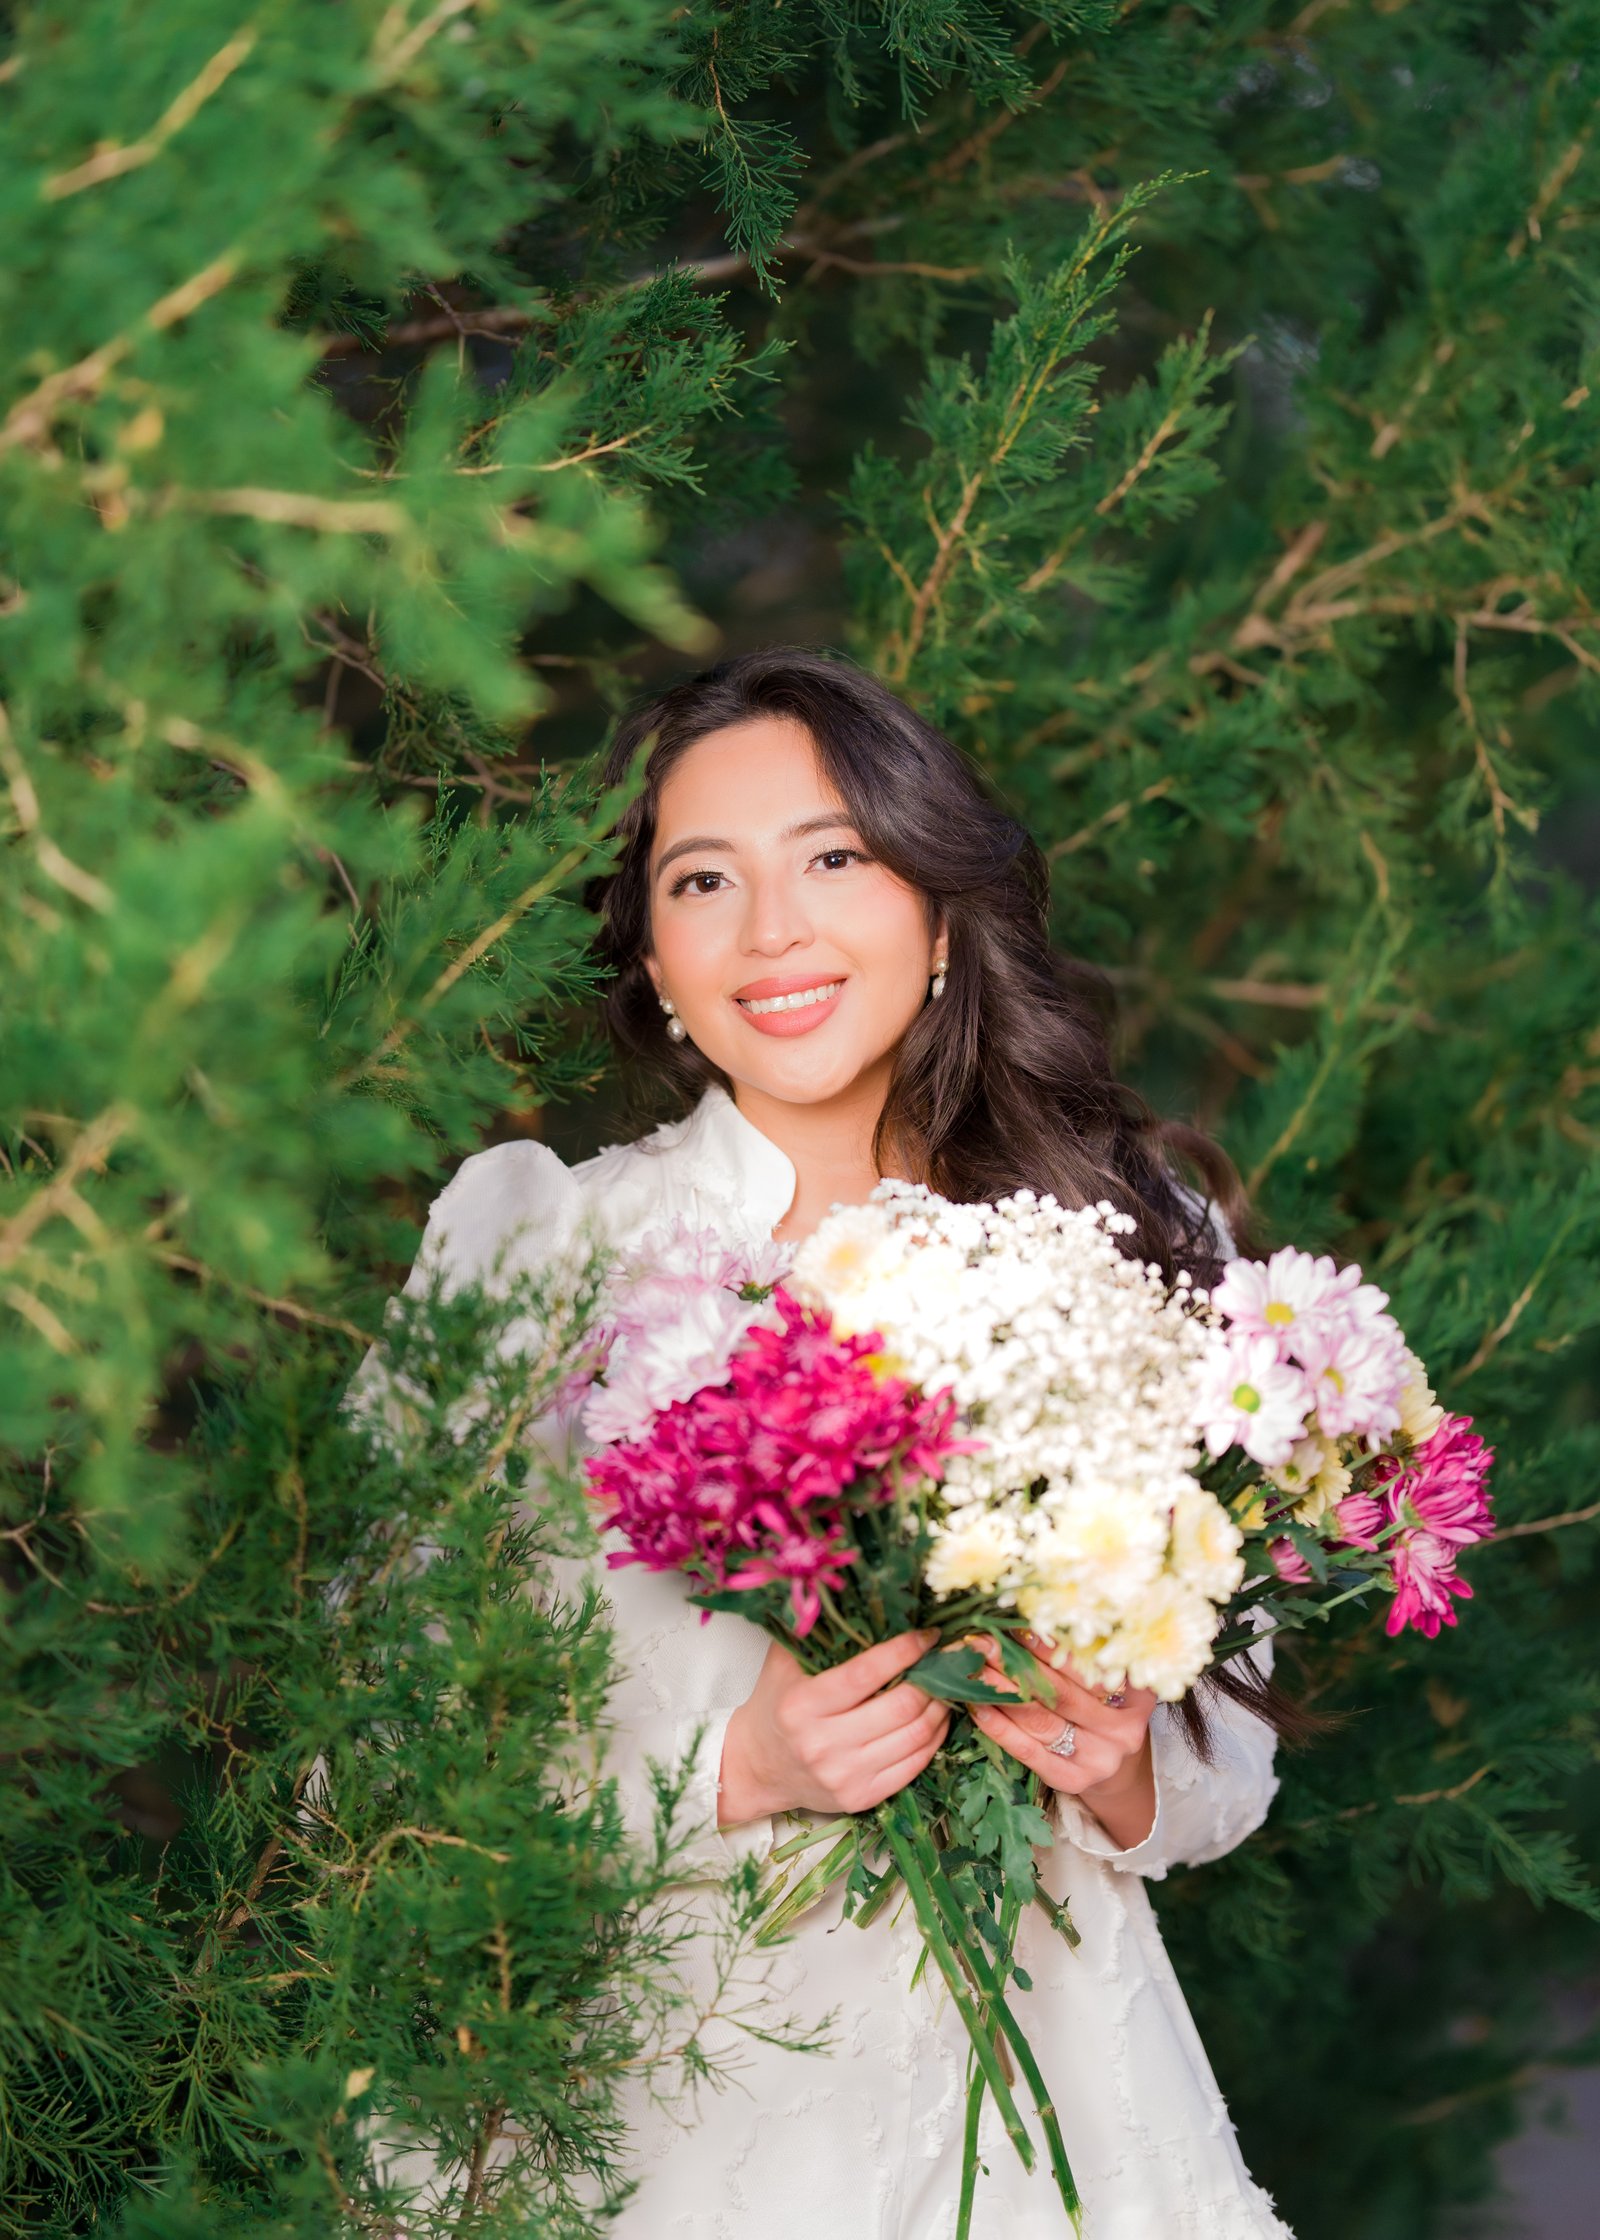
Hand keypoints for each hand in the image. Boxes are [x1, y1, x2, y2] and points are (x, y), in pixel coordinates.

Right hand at [717, 1630, 949, 1824]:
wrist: (757, 1768)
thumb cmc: (776, 1707)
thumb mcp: (784, 1663)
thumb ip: (815, 1632)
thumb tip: (852, 1593)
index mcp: (802, 1705)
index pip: (866, 1674)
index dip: (904, 1651)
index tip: (927, 1635)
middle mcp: (823, 1744)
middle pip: (900, 1707)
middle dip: (932, 1678)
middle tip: (945, 1658)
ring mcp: (845, 1775)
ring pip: (915, 1736)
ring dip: (940, 1707)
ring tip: (945, 1685)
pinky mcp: (862, 1797)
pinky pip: (915, 1765)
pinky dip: (934, 1738)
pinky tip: (936, 1717)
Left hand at [966, 1632, 1158, 1851]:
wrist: (1116, 1768)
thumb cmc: (1106, 1712)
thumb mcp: (1110, 1683)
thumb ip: (1085, 1656)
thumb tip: (1029, 1620)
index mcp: (1135, 1696)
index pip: (1087, 1667)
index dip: (1048, 1646)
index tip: (1014, 1626)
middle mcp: (1121, 1729)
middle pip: (1060, 1692)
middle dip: (1015, 1663)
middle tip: (981, 1642)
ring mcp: (1098, 1758)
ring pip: (1041, 1719)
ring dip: (1002, 1691)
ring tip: (973, 1668)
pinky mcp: (1074, 1780)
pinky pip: (1031, 1752)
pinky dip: (1001, 1728)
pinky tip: (978, 1708)